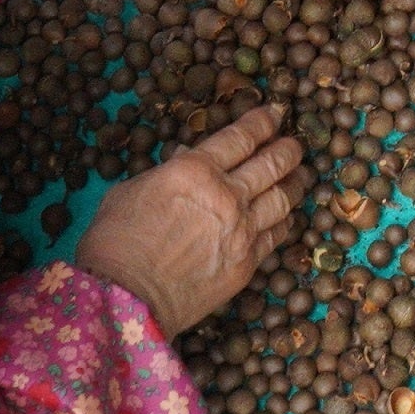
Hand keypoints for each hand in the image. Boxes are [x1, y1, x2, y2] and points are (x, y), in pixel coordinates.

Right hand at [76, 105, 304, 334]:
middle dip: (289, 149)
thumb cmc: (115, 243)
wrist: (124, 300)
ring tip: (300, 176)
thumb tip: (185, 158)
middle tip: (294, 144)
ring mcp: (242, 231)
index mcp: (195, 170)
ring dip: (295, 182)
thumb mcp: (130, 191)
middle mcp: (227, 195)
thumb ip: (165, 171)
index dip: (263, 121)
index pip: (242, 137)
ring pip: (284, 198)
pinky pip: (277, 235)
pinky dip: (284, 221)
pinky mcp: (247, 264)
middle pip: (274, 163)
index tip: (275, 113)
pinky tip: (286, 216)